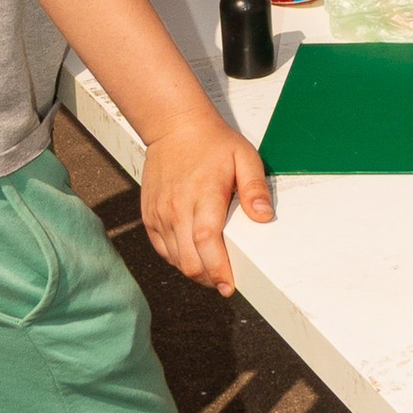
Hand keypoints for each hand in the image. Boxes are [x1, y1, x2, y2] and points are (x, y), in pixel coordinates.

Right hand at [142, 108, 272, 293]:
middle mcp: (177, 208)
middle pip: (189, 259)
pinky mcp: (150, 215)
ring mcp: (160, 213)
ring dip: (193, 271)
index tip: (229, 286)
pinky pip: (162, 249)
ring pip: (174, 259)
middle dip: (209, 279)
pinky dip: (177, 259)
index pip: (207, 243)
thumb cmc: (211, 141)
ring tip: (211, 271)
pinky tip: (192, 256)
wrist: (173, 126)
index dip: (218, 269)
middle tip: (225, 282)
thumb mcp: (244, 156)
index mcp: (203, 195)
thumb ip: (255, 188)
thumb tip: (263, 216)